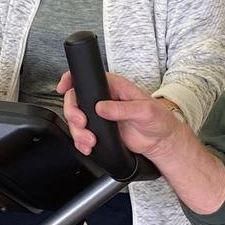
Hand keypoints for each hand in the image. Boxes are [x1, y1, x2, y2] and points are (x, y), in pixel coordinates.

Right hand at [57, 71, 188, 162]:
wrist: (161, 141)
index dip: (72, 80)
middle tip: (82, 123)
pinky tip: (88, 147)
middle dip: (73, 114)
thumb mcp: (144, 111)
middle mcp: (104, 99)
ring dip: (78, 132)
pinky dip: (81, 143)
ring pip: (76, 120)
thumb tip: (101, 107)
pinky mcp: (100, 130)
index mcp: (114, 87)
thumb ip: (123, 109)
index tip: (63, 87)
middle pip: (76, 100)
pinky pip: (83, 135)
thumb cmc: (159, 119)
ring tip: (90, 141)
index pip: (88, 78)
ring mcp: (101, 115)